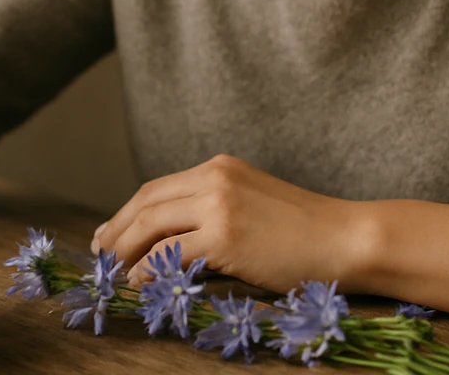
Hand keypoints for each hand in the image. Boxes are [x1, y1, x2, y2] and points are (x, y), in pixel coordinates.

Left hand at [91, 154, 375, 292]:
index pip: (158, 188)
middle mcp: (215, 177)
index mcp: (220, 167)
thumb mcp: (255, 204)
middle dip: (116, 230)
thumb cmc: (308, 232)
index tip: (110, 234)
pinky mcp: (226, 235)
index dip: (127, 213)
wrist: (349, 238)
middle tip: (100, 254)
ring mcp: (219, 204)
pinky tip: (139, 282)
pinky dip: (147, 268)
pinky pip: (170, 251)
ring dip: (125, 250)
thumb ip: (216, 210)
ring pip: (151, 224)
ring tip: (112, 271)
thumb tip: (173, 238)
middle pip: (146, 202)